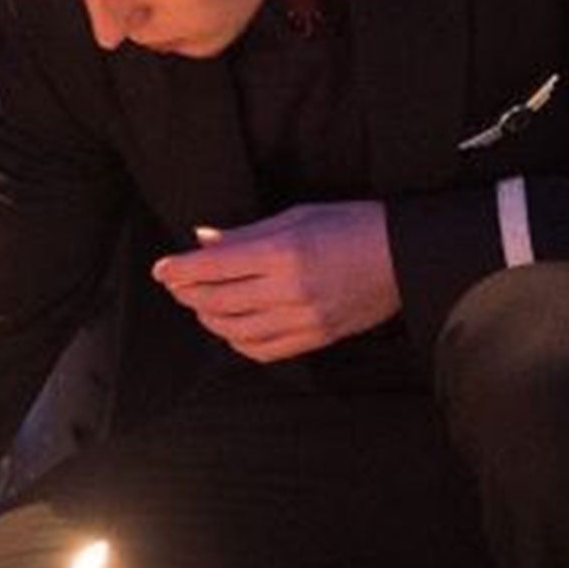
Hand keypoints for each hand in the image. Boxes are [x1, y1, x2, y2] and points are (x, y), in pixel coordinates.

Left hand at [149, 201, 398, 362]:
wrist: (407, 256)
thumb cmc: (354, 226)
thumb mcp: (298, 216)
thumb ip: (246, 233)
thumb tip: (202, 240)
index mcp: (283, 253)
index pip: (214, 266)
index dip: (180, 269)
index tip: (161, 268)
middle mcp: (290, 290)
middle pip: (217, 300)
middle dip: (188, 293)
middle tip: (177, 284)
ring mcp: (303, 319)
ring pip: (235, 329)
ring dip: (208, 318)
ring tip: (200, 305)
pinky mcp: (316, 338)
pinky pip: (263, 351)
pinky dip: (238, 342)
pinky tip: (230, 328)